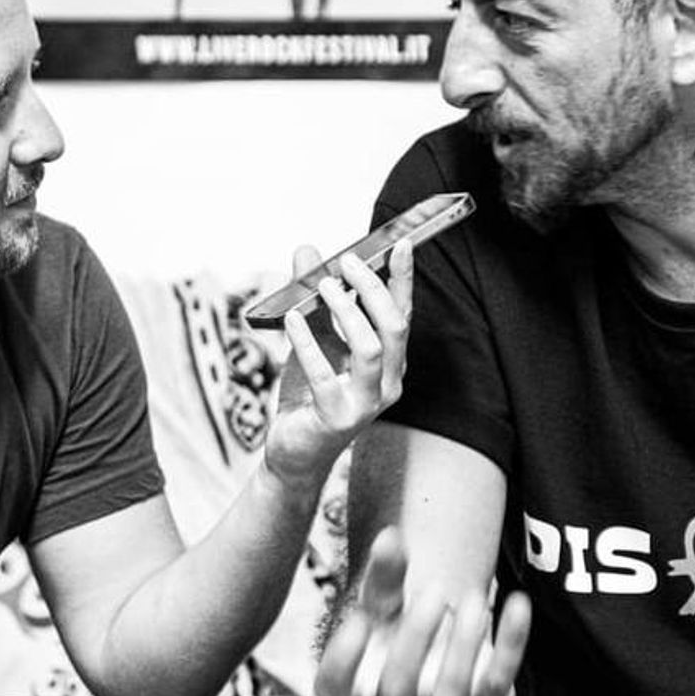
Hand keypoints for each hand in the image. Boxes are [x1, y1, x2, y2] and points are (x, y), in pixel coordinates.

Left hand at [263, 241, 411, 483]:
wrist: (294, 452)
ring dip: (347, 311)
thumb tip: (306, 251)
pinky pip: (324, 374)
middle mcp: (387, 382)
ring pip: (370, 348)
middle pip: (394, 327)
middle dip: (373, 288)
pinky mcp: (337, 418)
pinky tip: (291, 318)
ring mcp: (366, 403)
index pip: (402, 313)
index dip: (403, 278)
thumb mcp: (311, 338)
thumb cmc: (308, 395)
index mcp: (389, 362)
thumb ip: (311, 297)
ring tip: (323, 286)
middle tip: (346, 261)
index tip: (399, 243)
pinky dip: (307, 341)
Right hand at [315, 527, 529, 695]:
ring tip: (474, 599)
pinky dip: (510, 645)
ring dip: (464, 645)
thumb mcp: (385, 605)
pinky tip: (517, 603)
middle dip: (416, 639)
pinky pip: (498, 686)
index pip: (335, 688)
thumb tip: (389, 538)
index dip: (343, 659)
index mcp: (354, 691)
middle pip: (395, 690)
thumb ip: (384, 576)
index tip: (360, 619)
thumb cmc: (399, 632)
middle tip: (435, 592)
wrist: (443, 667)